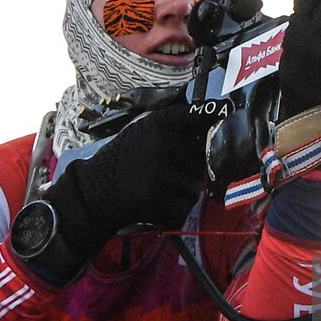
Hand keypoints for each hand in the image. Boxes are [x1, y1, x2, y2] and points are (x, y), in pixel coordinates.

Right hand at [42, 102, 213, 268]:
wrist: (95, 192)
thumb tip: (208, 118)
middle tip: (166, 174)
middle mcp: (163, 143)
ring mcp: (162, 170)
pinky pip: (184, 205)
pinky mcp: (160, 195)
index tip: (224, 111)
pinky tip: (157, 203)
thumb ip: (169, 127)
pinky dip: (175, 210)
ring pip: (195, 185)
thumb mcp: (141, 132)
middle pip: (200, 159)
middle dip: (190, 170)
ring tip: (159, 190)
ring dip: (183, 192)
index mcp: (158, 124)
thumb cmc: (121, 161)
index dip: (211, 115)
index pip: (195, 115)